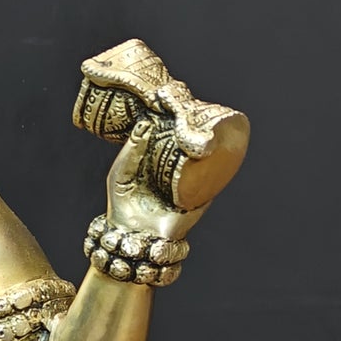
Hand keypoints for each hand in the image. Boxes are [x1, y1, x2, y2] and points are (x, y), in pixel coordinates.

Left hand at [105, 119, 209, 242]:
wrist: (131, 236)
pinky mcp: (201, 198)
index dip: (178, 122)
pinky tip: (218, 148)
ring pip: (206, 160)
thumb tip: (145, 123)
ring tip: (210, 123)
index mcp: (159, 162)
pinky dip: (219, 165)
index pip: (173, 138)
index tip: (180, 104)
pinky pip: (214, 179)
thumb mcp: (121, 171)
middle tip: (198, 110)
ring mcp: (191, 184)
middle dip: (198, 129)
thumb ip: (132, 149)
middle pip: (192, 146)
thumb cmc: (123, 206)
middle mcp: (177, 172)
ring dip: (210, 143)